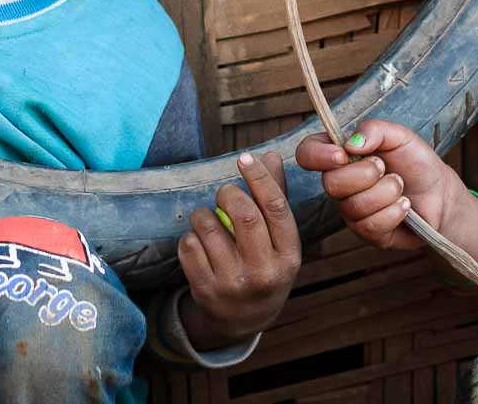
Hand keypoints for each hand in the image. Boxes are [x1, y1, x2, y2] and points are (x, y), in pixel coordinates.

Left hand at [178, 150, 300, 348]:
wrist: (244, 321)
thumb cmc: (265, 268)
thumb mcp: (279, 241)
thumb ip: (276, 198)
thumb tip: (272, 156)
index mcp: (288, 256)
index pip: (275, 207)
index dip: (259, 177)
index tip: (244, 158)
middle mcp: (264, 272)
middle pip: (244, 215)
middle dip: (228, 193)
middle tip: (224, 193)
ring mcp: (233, 283)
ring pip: (209, 227)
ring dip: (203, 213)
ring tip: (207, 218)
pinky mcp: (205, 290)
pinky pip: (189, 245)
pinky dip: (190, 235)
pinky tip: (199, 242)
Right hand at [295, 120, 462, 250]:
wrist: (440, 193)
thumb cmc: (416, 162)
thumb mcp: (400, 136)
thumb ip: (375, 130)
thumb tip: (350, 143)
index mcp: (341, 156)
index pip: (307, 153)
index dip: (318, 155)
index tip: (343, 155)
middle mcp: (340, 185)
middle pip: (330, 184)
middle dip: (365, 174)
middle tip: (384, 167)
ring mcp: (352, 211)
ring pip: (354, 206)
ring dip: (386, 192)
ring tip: (400, 186)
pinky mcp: (368, 233)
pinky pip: (370, 225)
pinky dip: (394, 211)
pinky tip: (405, 205)